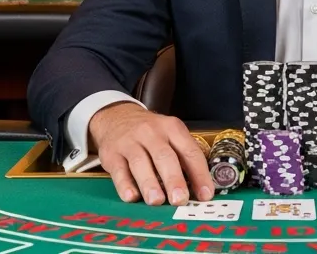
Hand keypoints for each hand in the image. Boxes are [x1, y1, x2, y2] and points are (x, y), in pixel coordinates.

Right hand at [87, 102, 212, 205]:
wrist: (117, 116)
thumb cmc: (151, 134)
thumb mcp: (170, 135)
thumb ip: (183, 158)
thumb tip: (199, 190)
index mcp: (172, 128)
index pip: (189, 152)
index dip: (199, 174)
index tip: (205, 195)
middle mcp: (151, 133)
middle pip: (165, 156)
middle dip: (174, 179)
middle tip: (179, 200)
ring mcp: (130, 142)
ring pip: (140, 162)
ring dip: (149, 184)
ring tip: (157, 201)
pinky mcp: (111, 154)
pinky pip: (118, 170)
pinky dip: (125, 185)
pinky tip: (131, 197)